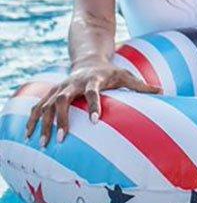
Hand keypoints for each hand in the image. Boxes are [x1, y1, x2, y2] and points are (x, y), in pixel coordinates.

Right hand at [25, 64, 161, 146]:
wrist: (88, 60)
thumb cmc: (111, 72)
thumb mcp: (127, 76)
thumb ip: (141, 86)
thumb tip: (162, 92)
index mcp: (94, 80)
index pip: (93, 92)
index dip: (94, 105)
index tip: (94, 121)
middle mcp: (74, 83)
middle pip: (64, 99)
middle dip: (62, 119)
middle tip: (63, 137)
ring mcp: (60, 88)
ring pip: (47, 104)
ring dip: (44, 123)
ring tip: (44, 143)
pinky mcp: (51, 93)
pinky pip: (38, 106)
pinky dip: (33, 119)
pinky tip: (29, 135)